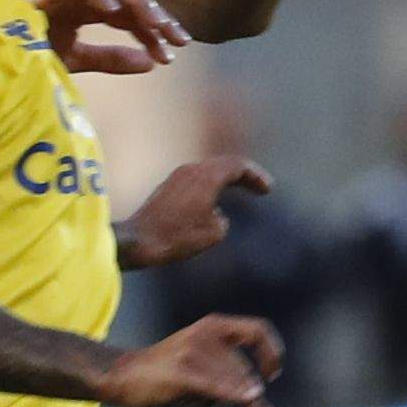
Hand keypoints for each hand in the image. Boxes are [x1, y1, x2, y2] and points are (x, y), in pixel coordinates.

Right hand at [27, 0, 190, 76]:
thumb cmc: (26, 53)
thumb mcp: (77, 59)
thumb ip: (111, 59)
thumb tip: (150, 64)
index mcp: (90, 8)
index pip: (131, 13)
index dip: (155, 30)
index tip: (175, 52)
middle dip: (156, 16)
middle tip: (179, 40)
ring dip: (136, 4)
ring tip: (155, 26)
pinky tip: (114, 12)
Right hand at [103, 315, 284, 406]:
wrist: (122, 375)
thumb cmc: (167, 373)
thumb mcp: (202, 363)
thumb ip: (230, 374)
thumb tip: (262, 404)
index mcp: (213, 326)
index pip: (257, 331)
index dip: (273, 352)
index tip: (272, 375)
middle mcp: (205, 335)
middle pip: (243, 370)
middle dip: (252, 396)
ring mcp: (192, 353)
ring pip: (232, 384)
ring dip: (240, 404)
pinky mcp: (181, 373)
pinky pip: (215, 386)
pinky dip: (234, 393)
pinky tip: (249, 399)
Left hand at [118, 154, 270, 271]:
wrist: (139, 241)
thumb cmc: (176, 237)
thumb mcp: (213, 233)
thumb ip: (222, 220)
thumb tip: (216, 215)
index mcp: (206, 176)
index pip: (238, 166)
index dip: (256, 176)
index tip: (268, 190)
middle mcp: (191, 170)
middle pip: (224, 165)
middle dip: (244, 176)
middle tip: (260, 188)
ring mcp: (176, 177)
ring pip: (208, 171)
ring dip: (226, 180)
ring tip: (240, 189)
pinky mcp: (166, 188)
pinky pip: (195, 181)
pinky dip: (211, 186)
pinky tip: (214, 202)